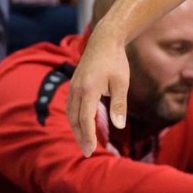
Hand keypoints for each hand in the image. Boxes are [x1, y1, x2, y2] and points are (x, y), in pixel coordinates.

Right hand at [67, 25, 130, 156]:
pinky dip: (74, 118)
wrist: (104, 40)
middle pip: (75, 119)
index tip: (91, 150)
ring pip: (70, 113)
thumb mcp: (122, 82)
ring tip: (84, 142)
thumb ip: (119, 104)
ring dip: (76, 129)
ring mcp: (73, 86)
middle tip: (87, 152)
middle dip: (81, 137)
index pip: (85, 119)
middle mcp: (77, 89)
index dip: (87, 136)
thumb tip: (119, 126)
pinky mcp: (73, 84)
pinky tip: (80, 124)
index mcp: (88, 90)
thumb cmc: (116, 61)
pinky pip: (70, 106)